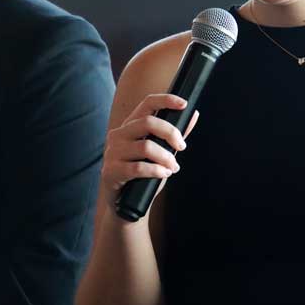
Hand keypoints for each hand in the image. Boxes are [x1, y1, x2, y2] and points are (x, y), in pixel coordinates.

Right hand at [99, 94, 198, 212]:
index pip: (147, 104)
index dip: (166, 100)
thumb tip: (194, 114)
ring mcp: (112, 152)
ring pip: (146, 146)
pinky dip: (156, 171)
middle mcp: (118, 135)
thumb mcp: (161, 151)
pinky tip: (164, 174)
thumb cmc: (144, 174)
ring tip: (173, 167)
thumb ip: (175, 134)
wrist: (125, 204)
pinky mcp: (110, 171)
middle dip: (171, 133)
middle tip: (182, 146)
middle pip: (148, 122)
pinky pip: (138, 168)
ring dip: (166, 157)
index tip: (184, 104)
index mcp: (131, 125)